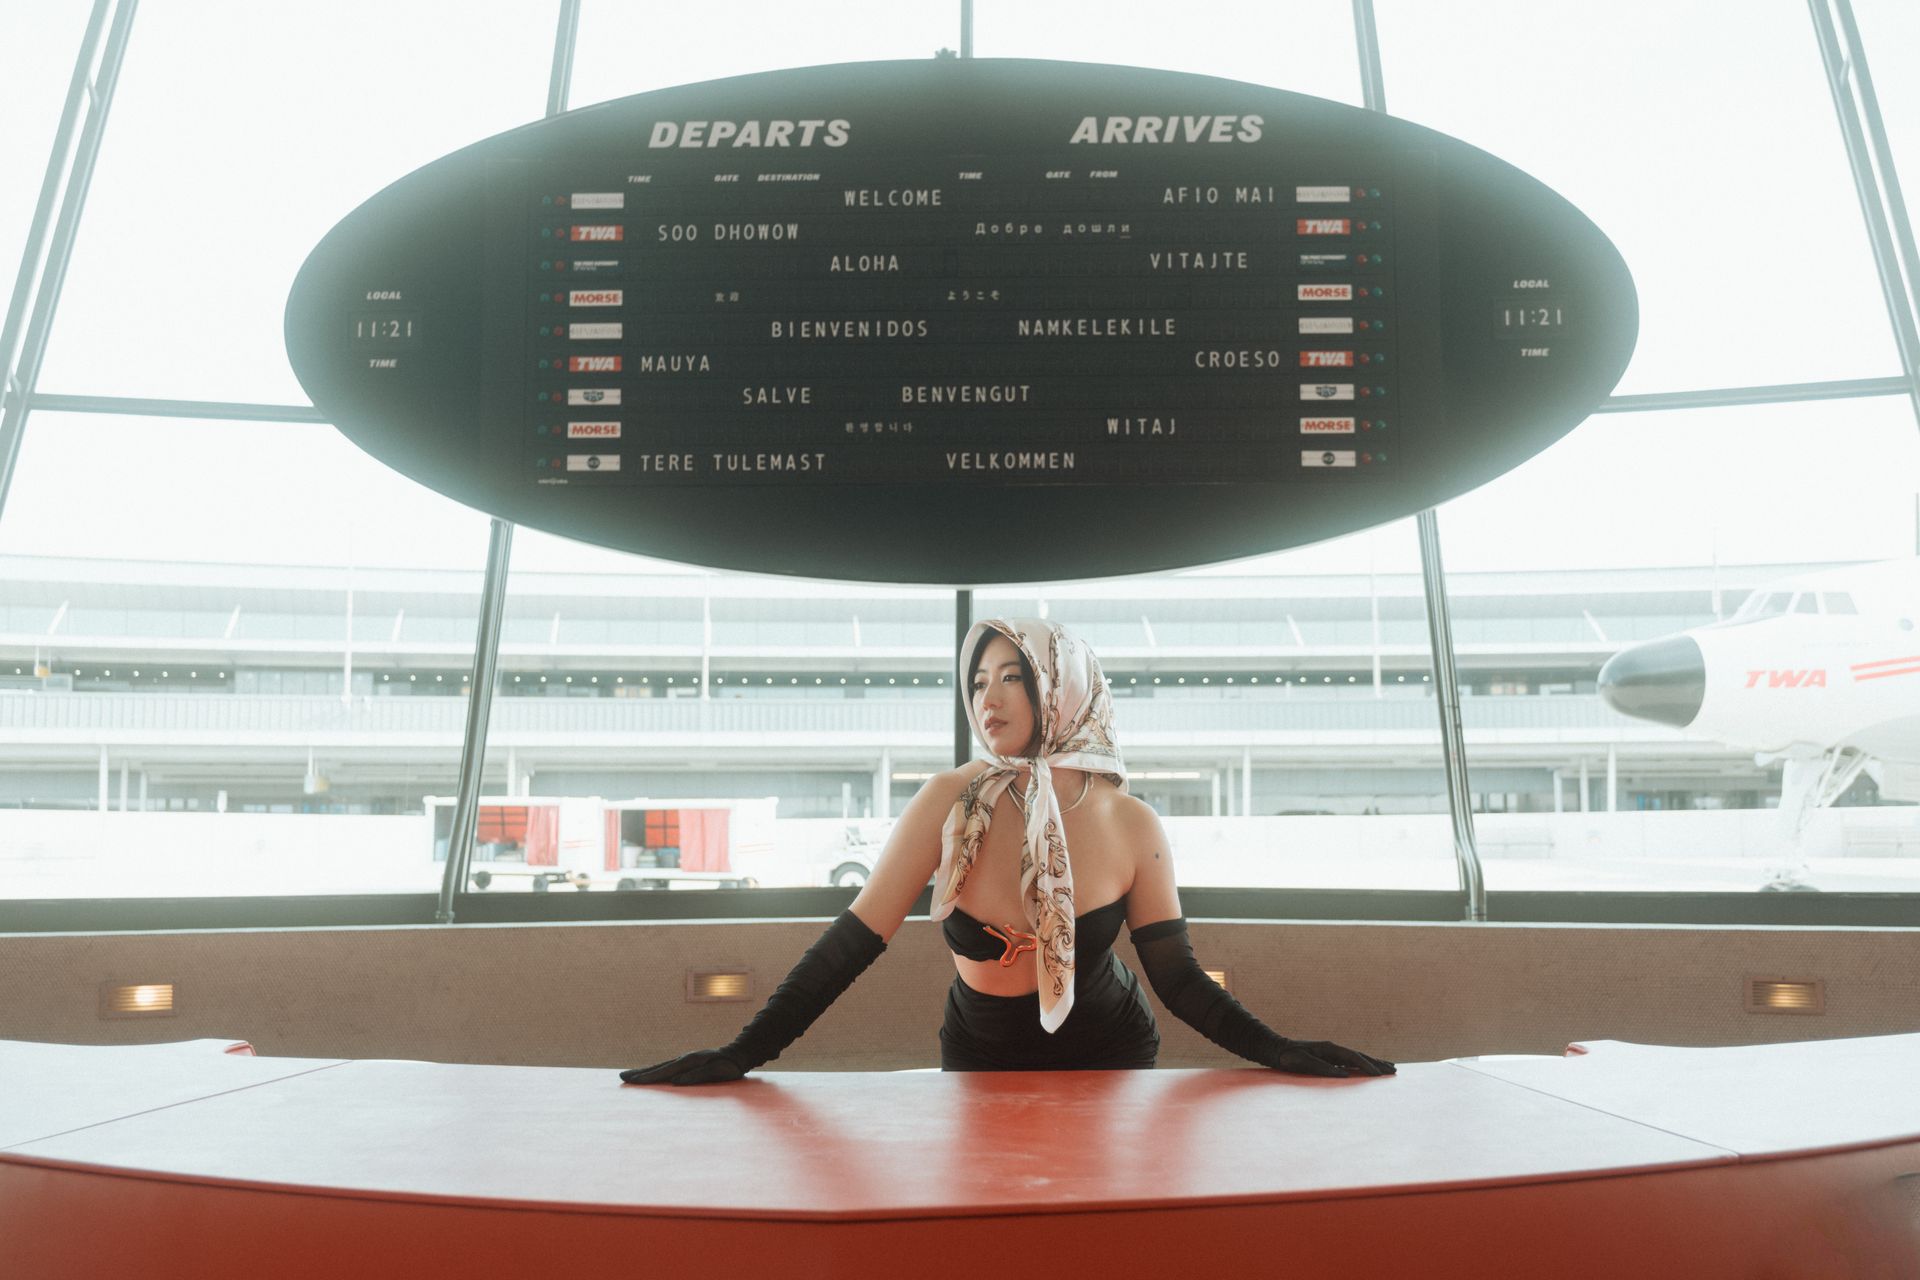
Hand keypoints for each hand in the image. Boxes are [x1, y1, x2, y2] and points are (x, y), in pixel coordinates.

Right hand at [620, 1049, 746, 1085]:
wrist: (738, 1054)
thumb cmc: (728, 1067)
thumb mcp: (715, 1073)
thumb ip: (696, 1077)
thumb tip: (675, 1081)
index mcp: (688, 1062)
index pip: (663, 1072)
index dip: (646, 1077)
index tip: (632, 1081)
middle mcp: (684, 1059)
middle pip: (657, 1068)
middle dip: (640, 1073)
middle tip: (621, 1077)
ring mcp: (685, 1059)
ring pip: (661, 1066)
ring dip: (646, 1071)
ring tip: (631, 1075)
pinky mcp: (688, 1062)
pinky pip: (668, 1067)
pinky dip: (656, 1071)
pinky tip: (652, 1074)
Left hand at [1272, 1038, 1396, 1077]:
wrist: (1277, 1050)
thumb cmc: (1289, 1058)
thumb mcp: (1305, 1063)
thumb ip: (1324, 1069)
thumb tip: (1345, 1075)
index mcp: (1330, 1049)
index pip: (1354, 1058)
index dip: (1368, 1066)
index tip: (1380, 1075)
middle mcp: (1333, 1049)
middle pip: (1360, 1056)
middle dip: (1377, 1063)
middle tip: (1394, 1070)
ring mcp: (1332, 1053)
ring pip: (1356, 1059)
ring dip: (1372, 1063)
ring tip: (1387, 1067)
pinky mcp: (1328, 1058)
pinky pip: (1349, 1062)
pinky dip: (1361, 1066)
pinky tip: (1366, 1070)